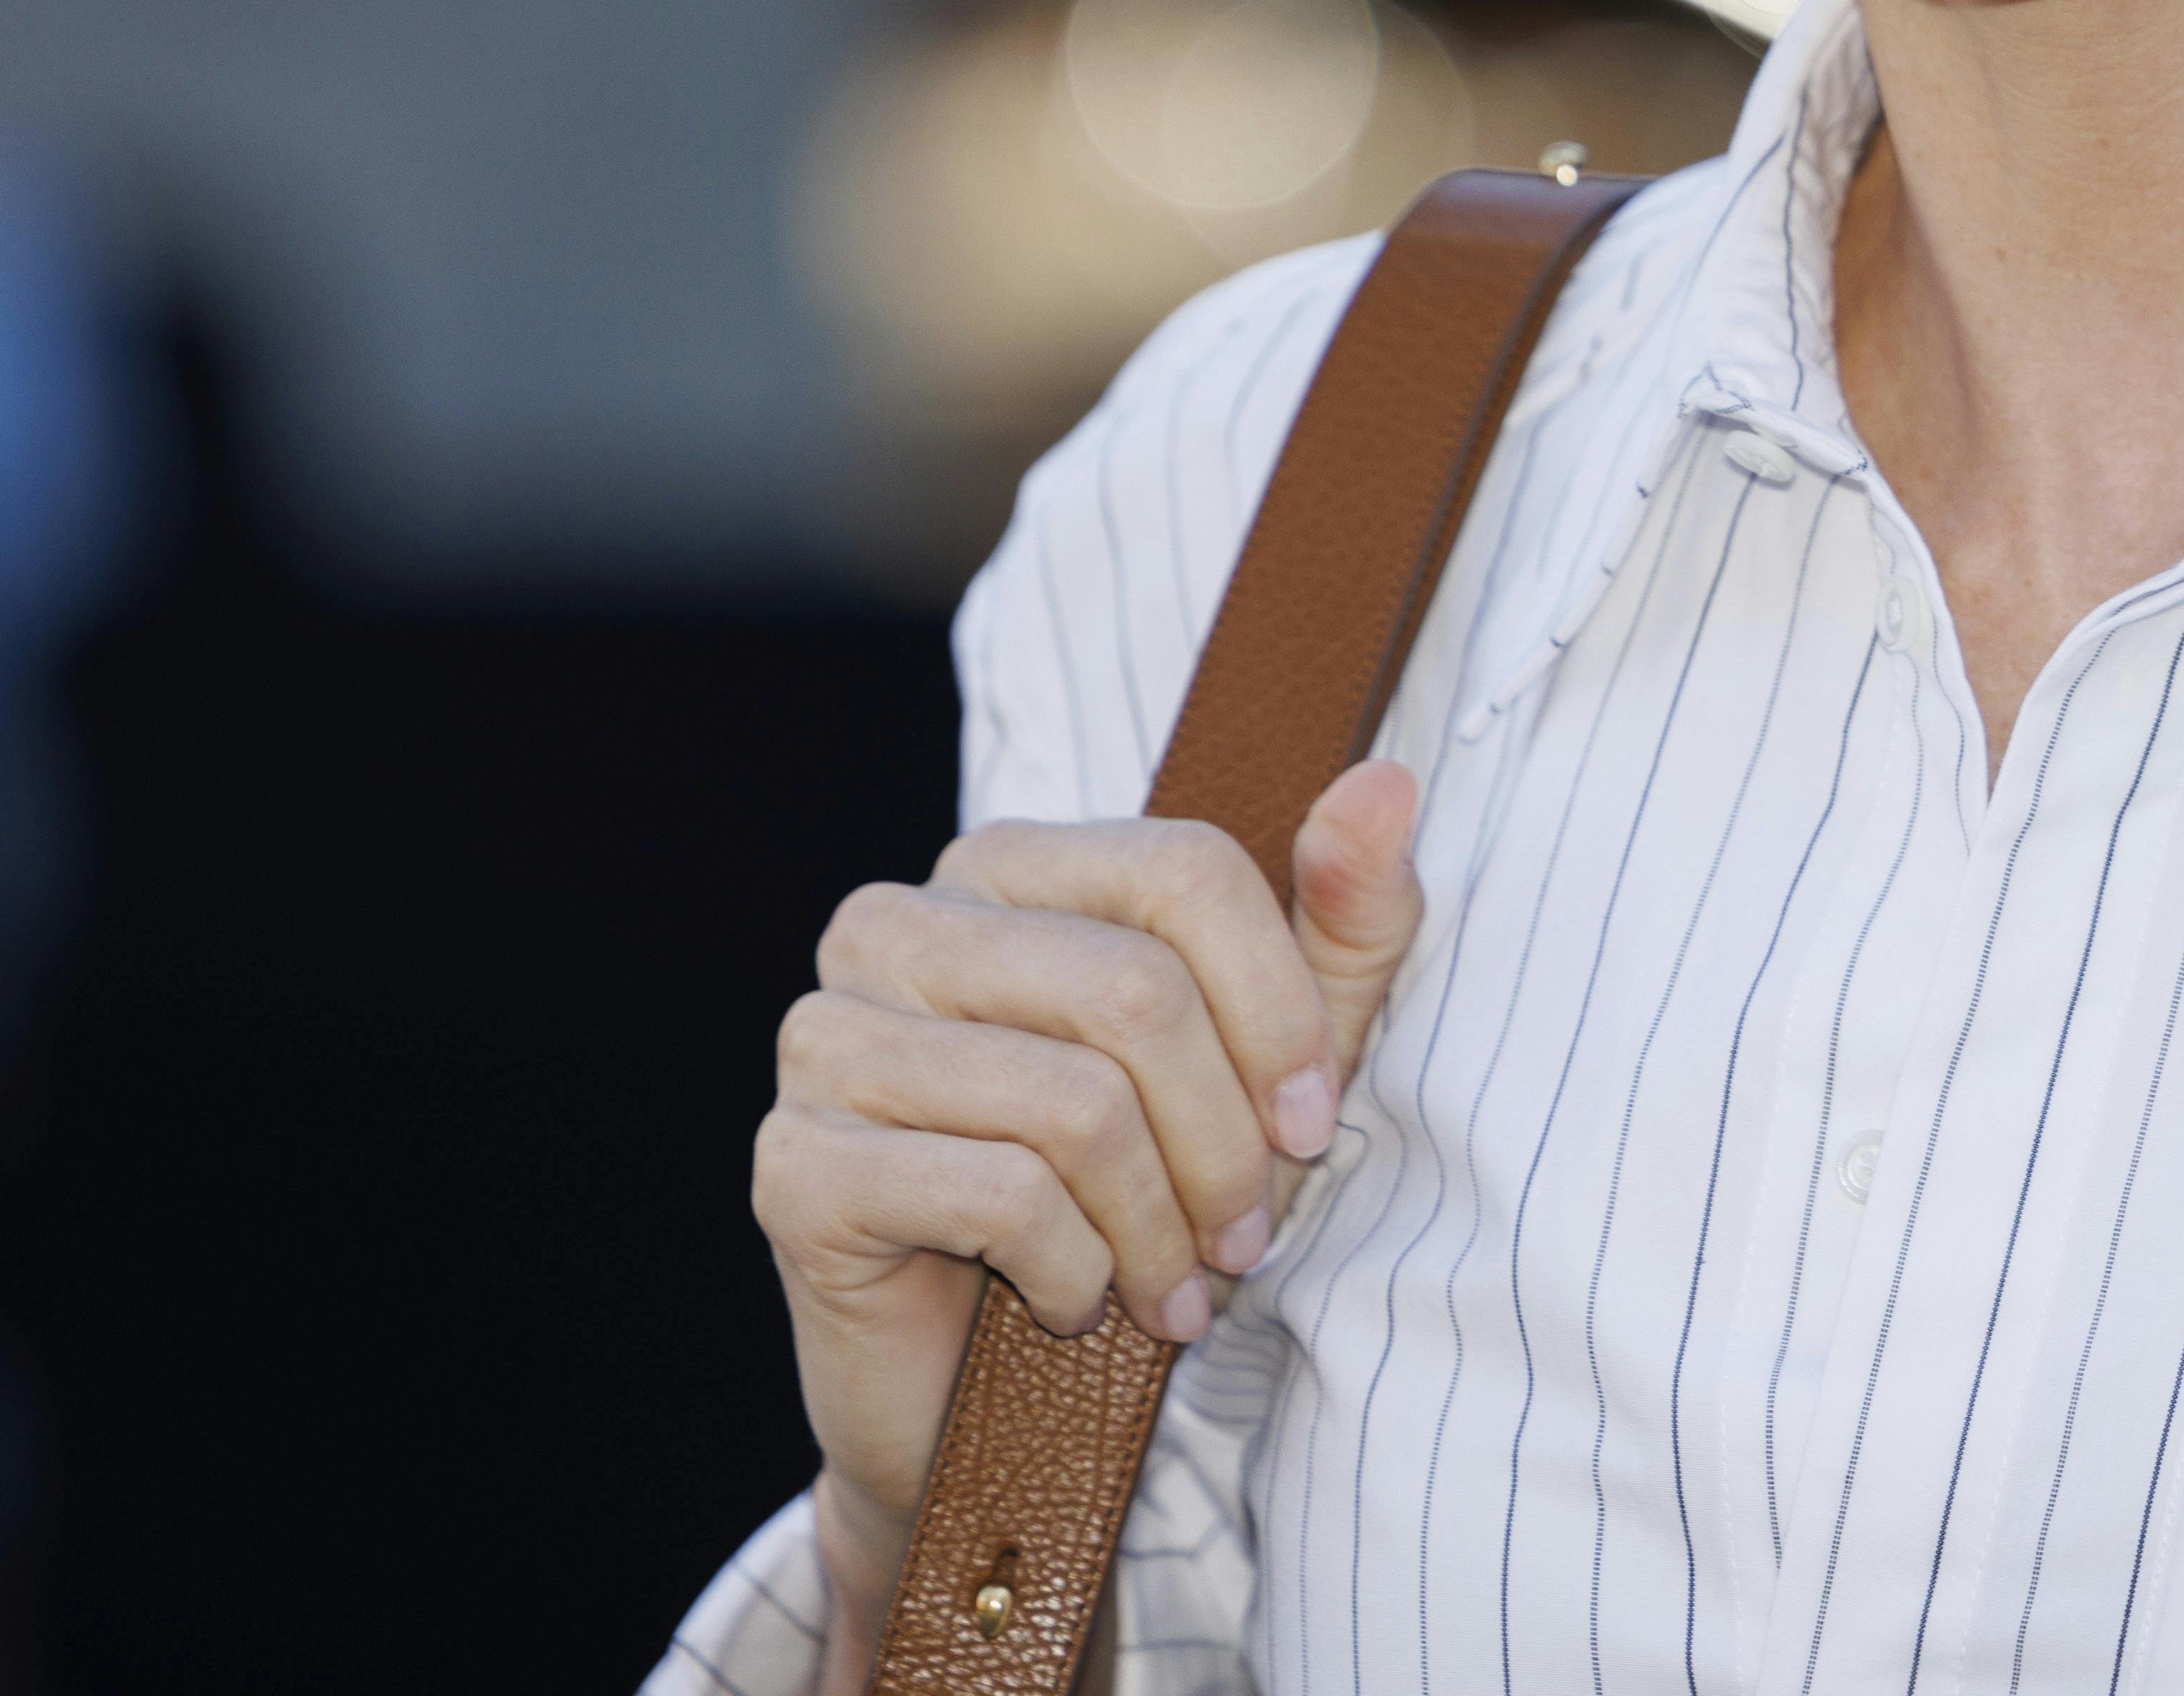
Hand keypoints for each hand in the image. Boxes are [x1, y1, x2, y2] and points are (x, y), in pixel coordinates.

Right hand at [757, 763, 1429, 1666]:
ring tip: (1172, 1288)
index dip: (1278, 1007)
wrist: (979, 1403)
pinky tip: (1074, 1305)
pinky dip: (1075, 1273)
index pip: (1182, 870)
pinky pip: (1001, 1197)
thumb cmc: (1135, 1201)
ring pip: (1076, 1104)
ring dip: (1158, 1227)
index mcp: (1000, 868)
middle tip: (1243, 1239)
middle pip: (1135, 992)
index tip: (1311, 1122)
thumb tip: (1387, 780)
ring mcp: (825, 1041)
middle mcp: (893, 927)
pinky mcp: (796, 1167)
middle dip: (1223, 1144)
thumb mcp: (1274, 1057)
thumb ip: (1340, 918)